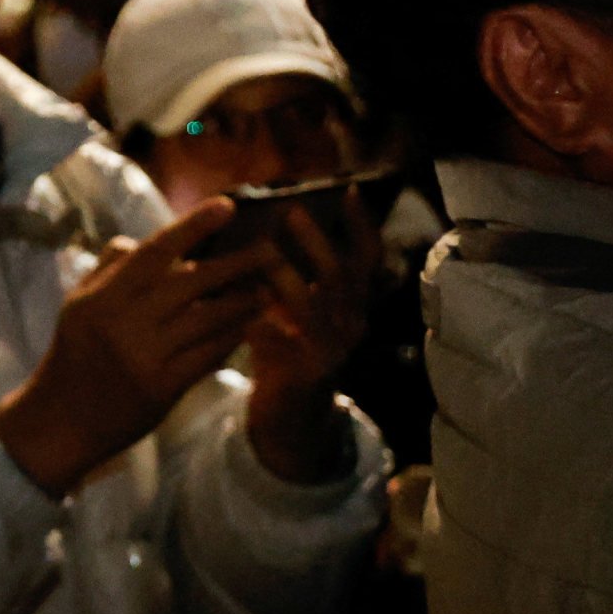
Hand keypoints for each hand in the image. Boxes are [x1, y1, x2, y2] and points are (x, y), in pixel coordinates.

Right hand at [0, 198, 277, 496]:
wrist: (61, 420)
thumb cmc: (73, 355)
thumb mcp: (77, 304)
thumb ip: (109, 268)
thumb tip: (144, 240)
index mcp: (102, 297)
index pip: (154, 252)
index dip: (192, 226)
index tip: (227, 206)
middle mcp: (123, 322)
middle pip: (188, 283)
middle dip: (233, 264)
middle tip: (269, 250)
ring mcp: (143, 356)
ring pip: (204, 320)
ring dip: (241, 303)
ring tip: (268, 290)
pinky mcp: (161, 388)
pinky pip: (206, 356)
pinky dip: (230, 339)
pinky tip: (249, 328)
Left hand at [238, 194, 380, 483]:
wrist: (289, 421)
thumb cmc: (288, 352)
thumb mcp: (297, 310)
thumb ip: (289, 275)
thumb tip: (263, 225)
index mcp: (351, 306)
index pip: (367, 261)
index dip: (363, 228)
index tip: (351, 192)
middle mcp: (350, 326)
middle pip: (342, 278)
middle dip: (318, 243)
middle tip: (292, 211)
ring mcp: (332, 352)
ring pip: (314, 308)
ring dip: (288, 278)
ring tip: (264, 253)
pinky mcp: (306, 376)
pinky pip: (285, 343)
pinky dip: (264, 323)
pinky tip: (245, 310)